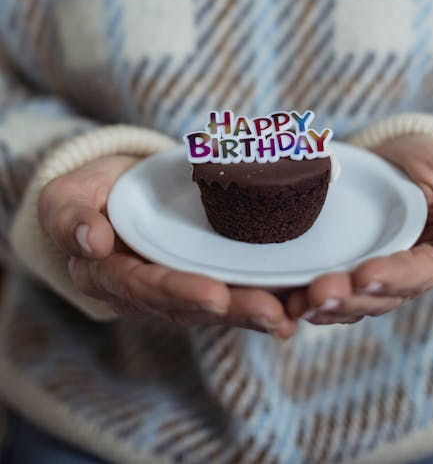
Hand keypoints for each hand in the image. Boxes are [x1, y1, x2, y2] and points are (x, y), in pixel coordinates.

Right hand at [38, 155, 296, 338]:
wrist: (112, 189)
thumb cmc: (88, 194)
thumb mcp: (65, 198)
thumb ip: (69, 219)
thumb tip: (93, 241)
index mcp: (109, 276)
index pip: (144, 287)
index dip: (180, 292)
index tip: (215, 296)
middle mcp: (146, 290)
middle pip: (190, 306)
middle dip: (232, 310)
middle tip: (271, 312)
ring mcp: (176, 286)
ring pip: (217, 305)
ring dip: (255, 311)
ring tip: (291, 315)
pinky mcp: (202, 274)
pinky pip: (231, 288)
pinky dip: (264, 297)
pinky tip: (296, 305)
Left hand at [286, 135, 432, 324]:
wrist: (398, 159)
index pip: (419, 274)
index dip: (393, 277)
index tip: (365, 274)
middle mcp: (408, 278)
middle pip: (379, 297)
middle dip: (348, 298)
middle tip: (318, 292)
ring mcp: (375, 278)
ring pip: (352, 303)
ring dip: (325, 306)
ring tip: (297, 301)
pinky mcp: (348, 273)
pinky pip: (331, 295)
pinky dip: (308, 299)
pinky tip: (287, 299)